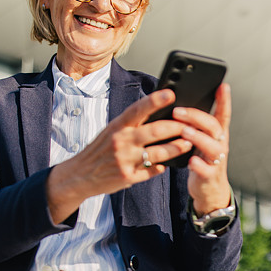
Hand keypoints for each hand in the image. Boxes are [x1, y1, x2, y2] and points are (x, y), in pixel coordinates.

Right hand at [46, 88, 192, 223]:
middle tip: (190, 125)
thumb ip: (132, 123)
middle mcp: (121, 141)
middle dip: (176, 127)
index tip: (171, 93)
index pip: (138, 109)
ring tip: (187, 143)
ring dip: (176, 148)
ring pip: (158, 153)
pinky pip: (151, 171)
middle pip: (155, 131)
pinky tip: (167, 164)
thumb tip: (159, 111)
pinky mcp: (127, 177)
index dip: (155, 100)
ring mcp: (124, 160)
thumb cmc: (100, 149)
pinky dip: (161, 167)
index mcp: (117, 126)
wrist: (79, 175)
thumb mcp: (111, 130)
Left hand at [173, 83, 231, 215]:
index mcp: (218, 135)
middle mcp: (220, 145)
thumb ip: (195, 126)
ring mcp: (216, 161)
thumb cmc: (202, 160)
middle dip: (197, 117)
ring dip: (198, 137)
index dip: (225, 100)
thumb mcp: (202, 141)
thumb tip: (177, 105)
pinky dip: (198, 164)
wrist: (209, 190)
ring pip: (212, 147)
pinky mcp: (209, 176)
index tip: (223, 86)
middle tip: (179, 111)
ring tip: (184, 131)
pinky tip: (190, 160)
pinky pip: (205, 169)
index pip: (223, 114)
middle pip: (214, 127)